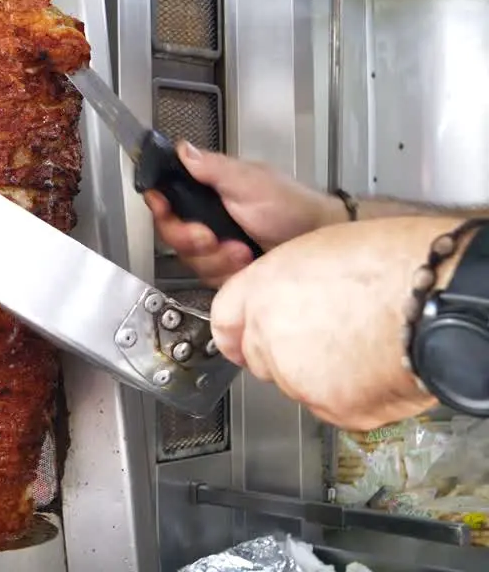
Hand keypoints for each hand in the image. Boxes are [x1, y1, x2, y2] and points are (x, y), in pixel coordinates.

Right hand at [144, 142, 343, 286]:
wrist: (318, 239)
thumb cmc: (292, 207)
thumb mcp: (251, 182)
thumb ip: (214, 168)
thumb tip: (184, 150)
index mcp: (208, 192)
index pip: (168, 198)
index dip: (160, 205)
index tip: (162, 207)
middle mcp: (208, 219)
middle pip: (171, 233)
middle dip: (189, 238)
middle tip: (210, 236)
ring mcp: (216, 247)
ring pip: (189, 259)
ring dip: (214, 258)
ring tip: (241, 251)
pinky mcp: (226, 271)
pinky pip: (207, 278)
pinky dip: (226, 273)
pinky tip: (244, 264)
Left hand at [210, 217, 452, 430]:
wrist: (436, 296)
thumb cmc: (395, 263)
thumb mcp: (323, 252)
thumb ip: (292, 284)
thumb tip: (295, 302)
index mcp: (263, 288)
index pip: (224, 319)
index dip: (237, 330)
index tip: (240, 339)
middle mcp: (269, 333)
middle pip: (259, 357)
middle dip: (284, 354)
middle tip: (327, 340)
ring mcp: (296, 374)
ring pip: (295, 385)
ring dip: (319, 376)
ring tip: (362, 348)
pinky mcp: (330, 405)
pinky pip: (332, 408)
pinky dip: (351, 397)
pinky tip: (376, 369)